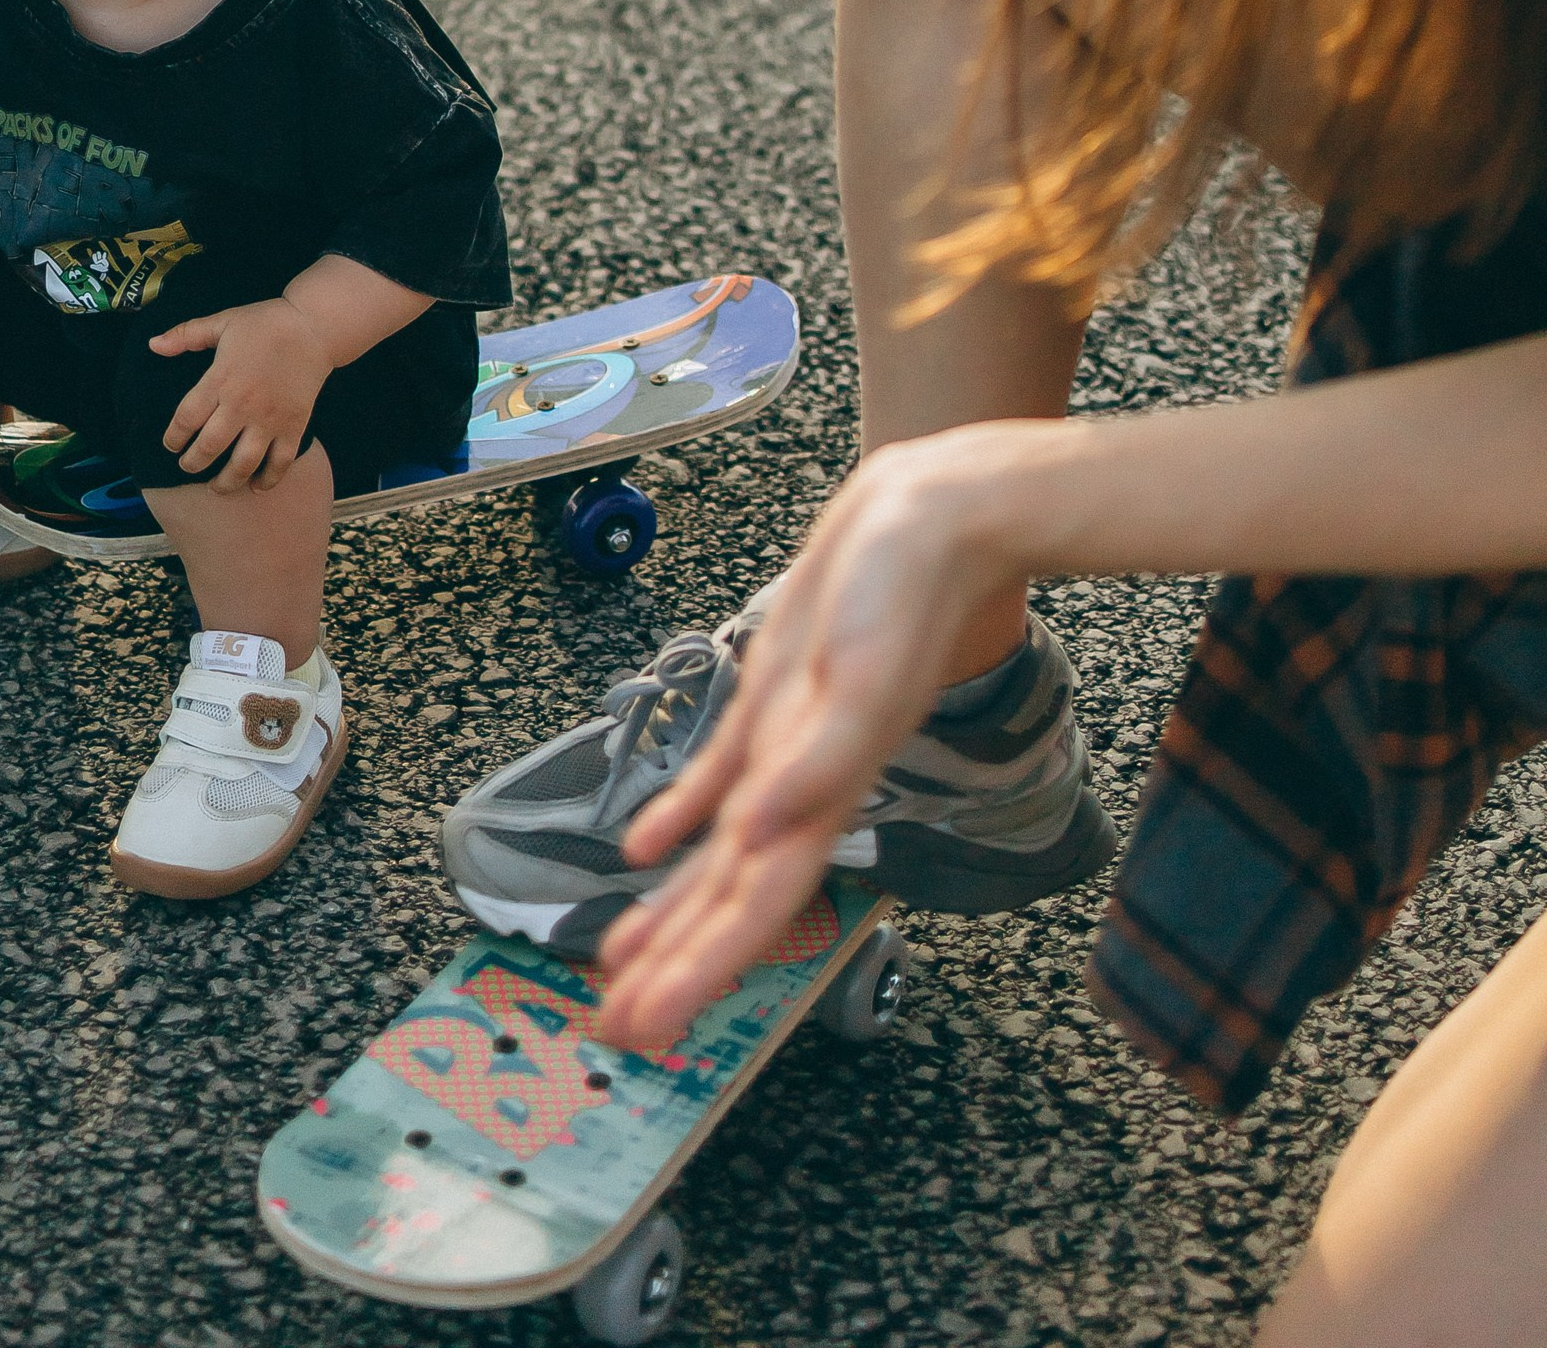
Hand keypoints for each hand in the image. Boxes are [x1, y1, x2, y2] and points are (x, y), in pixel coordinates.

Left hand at [152, 295, 329, 487]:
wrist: (314, 327)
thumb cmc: (265, 323)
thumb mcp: (222, 321)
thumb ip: (185, 334)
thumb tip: (152, 345)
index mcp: (221, 378)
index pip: (186, 418)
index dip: (173, 438)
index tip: (171, 445)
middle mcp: (242, 403)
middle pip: (209, 447)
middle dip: (192, 464)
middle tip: (187, 467)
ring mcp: (270, 418)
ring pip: (243, 463)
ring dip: (225, 482)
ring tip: (216, 487)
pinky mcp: (294, 425)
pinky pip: (280, 462)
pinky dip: (267, 479)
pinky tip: (256, 486)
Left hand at [597, 428, 1023, 1048]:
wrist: (929, 519)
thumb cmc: (909, 596)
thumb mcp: (867, 679)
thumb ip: (821, 761)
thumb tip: (763, 831)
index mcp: (822, 793)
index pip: (753, 907)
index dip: (701, 968)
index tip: (650, 1022)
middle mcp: (799, 787)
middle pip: (727, 900)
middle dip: (672, 964)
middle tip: (617, 1027)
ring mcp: (783, 747)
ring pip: (716, 855)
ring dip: (669, 911)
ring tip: (620, 964)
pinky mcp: (771, 701)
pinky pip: (716, 781)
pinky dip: (677, 820)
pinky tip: (641, 852)